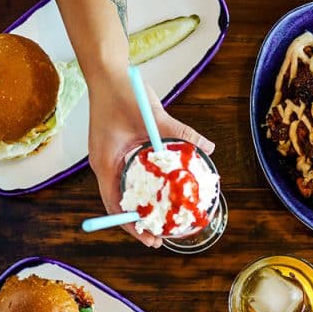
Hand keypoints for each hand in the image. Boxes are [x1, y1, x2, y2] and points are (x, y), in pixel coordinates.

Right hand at [87, 76, 214, 246]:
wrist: (107, 72)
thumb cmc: (123, 92)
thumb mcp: (153, 114)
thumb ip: (181, 133)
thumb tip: (208, 146)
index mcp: (105, 161)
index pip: (114, 203)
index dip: (131, 224)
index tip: (149, 239)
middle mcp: (105, 163)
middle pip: (119, 202)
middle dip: (137, 222)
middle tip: (158, 239)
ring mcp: (109, 158)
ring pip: (123, 191)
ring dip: (140, 207)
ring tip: (159, 222)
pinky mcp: (116, 150)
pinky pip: (128, 177)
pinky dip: (142, 189)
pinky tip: (160, 193)